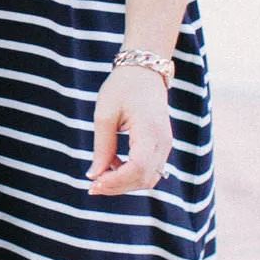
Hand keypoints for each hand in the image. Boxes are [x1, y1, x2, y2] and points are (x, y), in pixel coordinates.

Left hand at [88, 60, 171, 196]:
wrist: (144, 72)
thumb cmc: (122, 88)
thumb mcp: (105, 115)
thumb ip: (102, 148)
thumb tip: (94, 176)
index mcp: (150, 130)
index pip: (137, 168)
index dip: (116, 181)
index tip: (93, 184)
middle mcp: (163, 141)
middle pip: (144, 178)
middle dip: (118, 186)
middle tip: (93, 186)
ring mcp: (165, 144)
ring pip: (148, 178)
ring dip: (125, 183)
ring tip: (101, 176)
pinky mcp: (162, 146)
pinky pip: (149, 169)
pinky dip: (131, 175)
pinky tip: (112, 166)